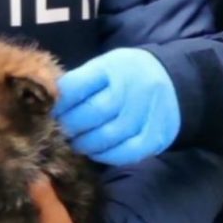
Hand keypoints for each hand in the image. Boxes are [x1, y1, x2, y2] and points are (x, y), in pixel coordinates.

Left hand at [54, 48, 180, 165]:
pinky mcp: (156, 136)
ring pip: (107, 136)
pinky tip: (96, 152)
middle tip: (58, 132)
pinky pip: (126, 153)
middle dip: (69, 126)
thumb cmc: (126, 76)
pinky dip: (106, 156)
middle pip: (92, 113)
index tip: (48, 112)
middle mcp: (132, 88)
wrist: (174, 81)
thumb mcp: (104, 67)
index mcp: (112, 67)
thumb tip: (48, 106)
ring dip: (84, 144)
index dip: (58, 104)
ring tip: (75, 143)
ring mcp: (146, 113)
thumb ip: (80, 84)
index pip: (77, 87)